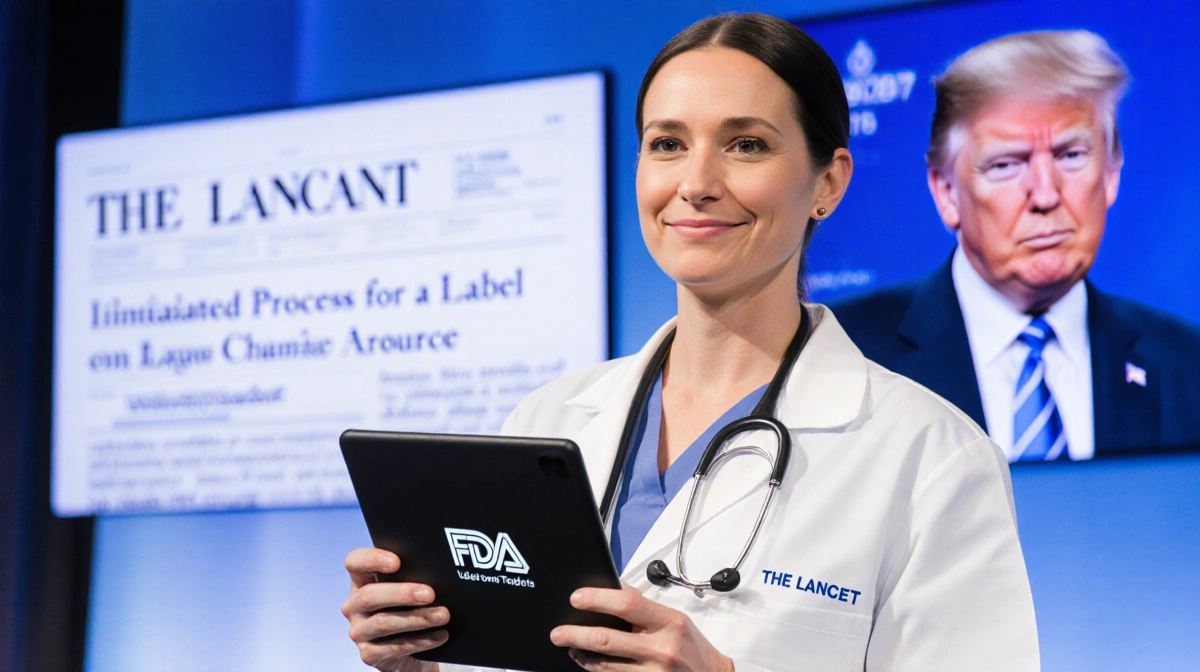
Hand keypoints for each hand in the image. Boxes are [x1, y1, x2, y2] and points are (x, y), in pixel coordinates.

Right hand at [342, 548, 448, 671]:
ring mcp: (359, 631)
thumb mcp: (409, 587)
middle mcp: (354, 605)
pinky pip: (394, 647)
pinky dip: (421, 641)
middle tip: (430, 594)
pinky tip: (440, 635)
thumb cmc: (412, 608)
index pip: (354, 562)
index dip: (372, 559)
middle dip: (402, 594)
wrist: (411, 651)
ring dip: (417, 618)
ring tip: (442, 615)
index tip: (397, 562)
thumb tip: (439, 570)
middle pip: (369, 596)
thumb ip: (413, 575)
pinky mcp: (369, 654)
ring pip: (383, 622)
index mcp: (361, 580)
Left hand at [550, 585, 734, 671]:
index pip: (627, 604)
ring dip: (582, 655)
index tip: (577, 598)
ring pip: (605, 665)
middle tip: (557, 632)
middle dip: (575, 635)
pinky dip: (596, 670)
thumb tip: (610, 588)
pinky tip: (588, 662)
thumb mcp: (675, 619)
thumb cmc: (692, 647)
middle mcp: (661, 649)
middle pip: (607, 639)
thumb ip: (644, 607)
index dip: (597, 599)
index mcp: (669, 623)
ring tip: (570, 646)